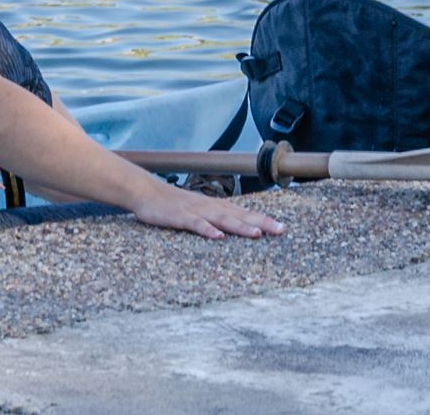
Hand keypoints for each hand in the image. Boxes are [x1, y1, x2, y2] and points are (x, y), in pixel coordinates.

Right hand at [129, 185, 287, 240]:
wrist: (146, 191)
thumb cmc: (174, 204)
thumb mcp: (198, 211)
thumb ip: (215, 218)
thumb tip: (233, 228)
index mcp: (216, 207)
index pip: (245, 213)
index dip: (263, 220)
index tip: (282, 228)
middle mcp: (211, 207)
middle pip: (240, 215)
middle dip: (261, 223)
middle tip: (281, 230)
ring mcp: (196, 211)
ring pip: (222, 219)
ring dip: (240, 226)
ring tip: (257, 234)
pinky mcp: (181, 217)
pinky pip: (196, 224)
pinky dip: (207, 230)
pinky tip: (218, 237)